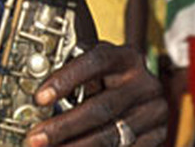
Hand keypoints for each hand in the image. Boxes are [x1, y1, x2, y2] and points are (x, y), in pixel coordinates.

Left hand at [25, 42, 165, 146]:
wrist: (142, 96)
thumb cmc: (108, 80)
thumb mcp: (96, 70)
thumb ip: (76, 79)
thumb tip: (38, 100)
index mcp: (126, 58)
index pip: (97, 61)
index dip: (67, 78)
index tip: (39, 98)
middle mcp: (144, 83)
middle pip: (101, 107)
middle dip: (63, 126)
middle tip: (36, 138)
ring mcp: (154, 112)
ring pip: (111, 135)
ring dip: (75, 146)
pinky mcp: (158, 136)